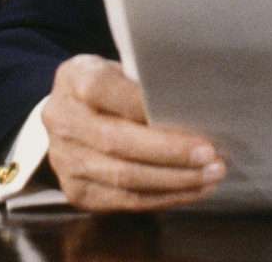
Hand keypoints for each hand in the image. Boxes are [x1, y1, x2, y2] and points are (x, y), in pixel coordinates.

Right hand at [42, 53, 225, 210]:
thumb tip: (194, 107)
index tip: (190, 121)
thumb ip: (144, 83)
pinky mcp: (76, 191)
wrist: (69, 117)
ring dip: (174, 180)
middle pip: (116, 142)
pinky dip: (163, 198)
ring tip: (209, 176)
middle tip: (210, 156)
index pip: (106, 91)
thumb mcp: (119, 69)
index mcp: (73, 78)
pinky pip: (125, 201)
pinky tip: (190, 189)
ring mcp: (64, 159)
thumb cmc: (108, 88)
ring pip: (123, 178)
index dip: (147, 109)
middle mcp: (61, 120)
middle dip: (169, 152)